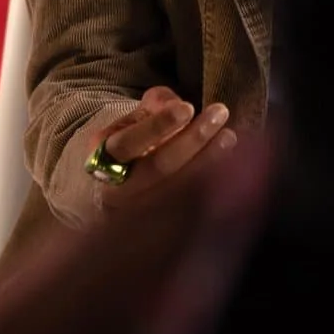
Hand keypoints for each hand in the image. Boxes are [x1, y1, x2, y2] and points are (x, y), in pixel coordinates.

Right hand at [74, 86, 234, 221]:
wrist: (113, 196)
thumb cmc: (129, 150)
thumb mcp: (129, 123)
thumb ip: (153, 107)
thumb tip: (174, 103)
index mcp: (104, 158)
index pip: (129, 143)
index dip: (158, 126)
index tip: (187, 108)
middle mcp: (120, 190)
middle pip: (159, 168)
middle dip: (193, 139)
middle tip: (220, 112)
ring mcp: (141, 214)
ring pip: (180, 190)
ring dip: (209, 161)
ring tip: (229, 136)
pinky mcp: (164, 230)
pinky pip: (192, 208)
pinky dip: (212, 184)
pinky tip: (229, 164)